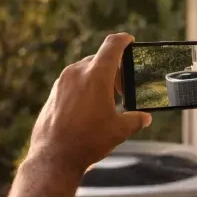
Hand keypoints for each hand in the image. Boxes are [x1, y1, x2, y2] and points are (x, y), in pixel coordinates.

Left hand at [26, 33, 151, 173]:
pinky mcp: (53, 93)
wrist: (54, 157)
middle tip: (121, 89)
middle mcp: (77, 73)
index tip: (129, 40)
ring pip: (85, 71)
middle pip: (100, 60)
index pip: (112, 45)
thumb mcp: (119, 131)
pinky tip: (88, 109)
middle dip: (113, 70)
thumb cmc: (88, 141)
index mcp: (97, 75)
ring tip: (105, 101)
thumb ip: (135, 120)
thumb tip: (144, 118)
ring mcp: (62, 82)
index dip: (124, 40)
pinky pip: (72, 82)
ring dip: (97, 79)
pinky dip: (84, 88)